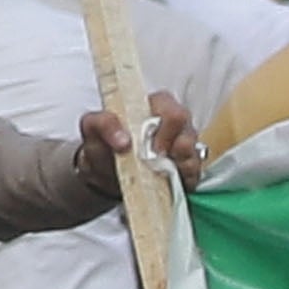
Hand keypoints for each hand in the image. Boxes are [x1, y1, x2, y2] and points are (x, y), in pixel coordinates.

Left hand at [76, 92, 210, 195]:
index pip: (169, 106)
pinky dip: (187, 179)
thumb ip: (102, 123)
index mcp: (152, 106)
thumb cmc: (102, 146)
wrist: (105, 174)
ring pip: (194, 151)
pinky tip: (173, 182)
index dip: (166, 125)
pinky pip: (196, 172)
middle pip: (187, 128)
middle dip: (177, 145)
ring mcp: (182, 145)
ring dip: (183, 164)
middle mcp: (172, 123)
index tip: (153, 146)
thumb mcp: (92, 128)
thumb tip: (124, 140)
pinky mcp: (187, 167)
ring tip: (166, 173)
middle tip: (158, 160)